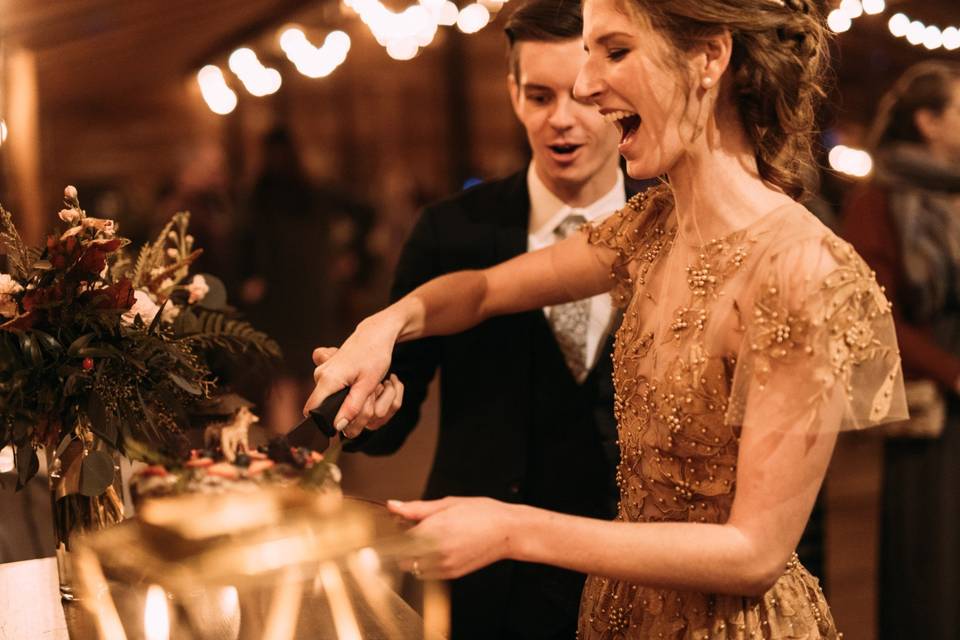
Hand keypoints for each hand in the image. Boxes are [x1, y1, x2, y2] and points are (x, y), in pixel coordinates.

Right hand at [303, 313, 401, 431]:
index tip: (345, 422)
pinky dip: (346, 392)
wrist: (375, 335)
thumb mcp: (368, 384)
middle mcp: (320, 375)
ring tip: (365, 388)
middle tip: (365, 398)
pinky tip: (359, 382)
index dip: (326, 422)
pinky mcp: (328, 371)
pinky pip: (332, 390)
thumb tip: (339, 426)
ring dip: (348, 400)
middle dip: (344, 411)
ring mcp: (322, 372)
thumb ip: (352, 407)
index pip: (312, 410)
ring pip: (329, 399)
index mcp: (327, 379)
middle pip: (324, 407)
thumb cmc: (374, 356)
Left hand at [387, 497, 518, 579]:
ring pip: (412, 568)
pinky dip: (425, 565)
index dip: (396, 532)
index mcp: (433, 530)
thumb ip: (417, 508)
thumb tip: (393, 506)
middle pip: (401, 557)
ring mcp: (444, 566)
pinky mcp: (451, 574)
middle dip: (402, 546)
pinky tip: (438, 550)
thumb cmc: (482, 513)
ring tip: (427, 541)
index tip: (398, 525)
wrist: (508, 532)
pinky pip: (427, 574)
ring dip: (412, 557)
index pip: (398, 539)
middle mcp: (436, 551)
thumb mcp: (448, 504)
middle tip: (412, 532)